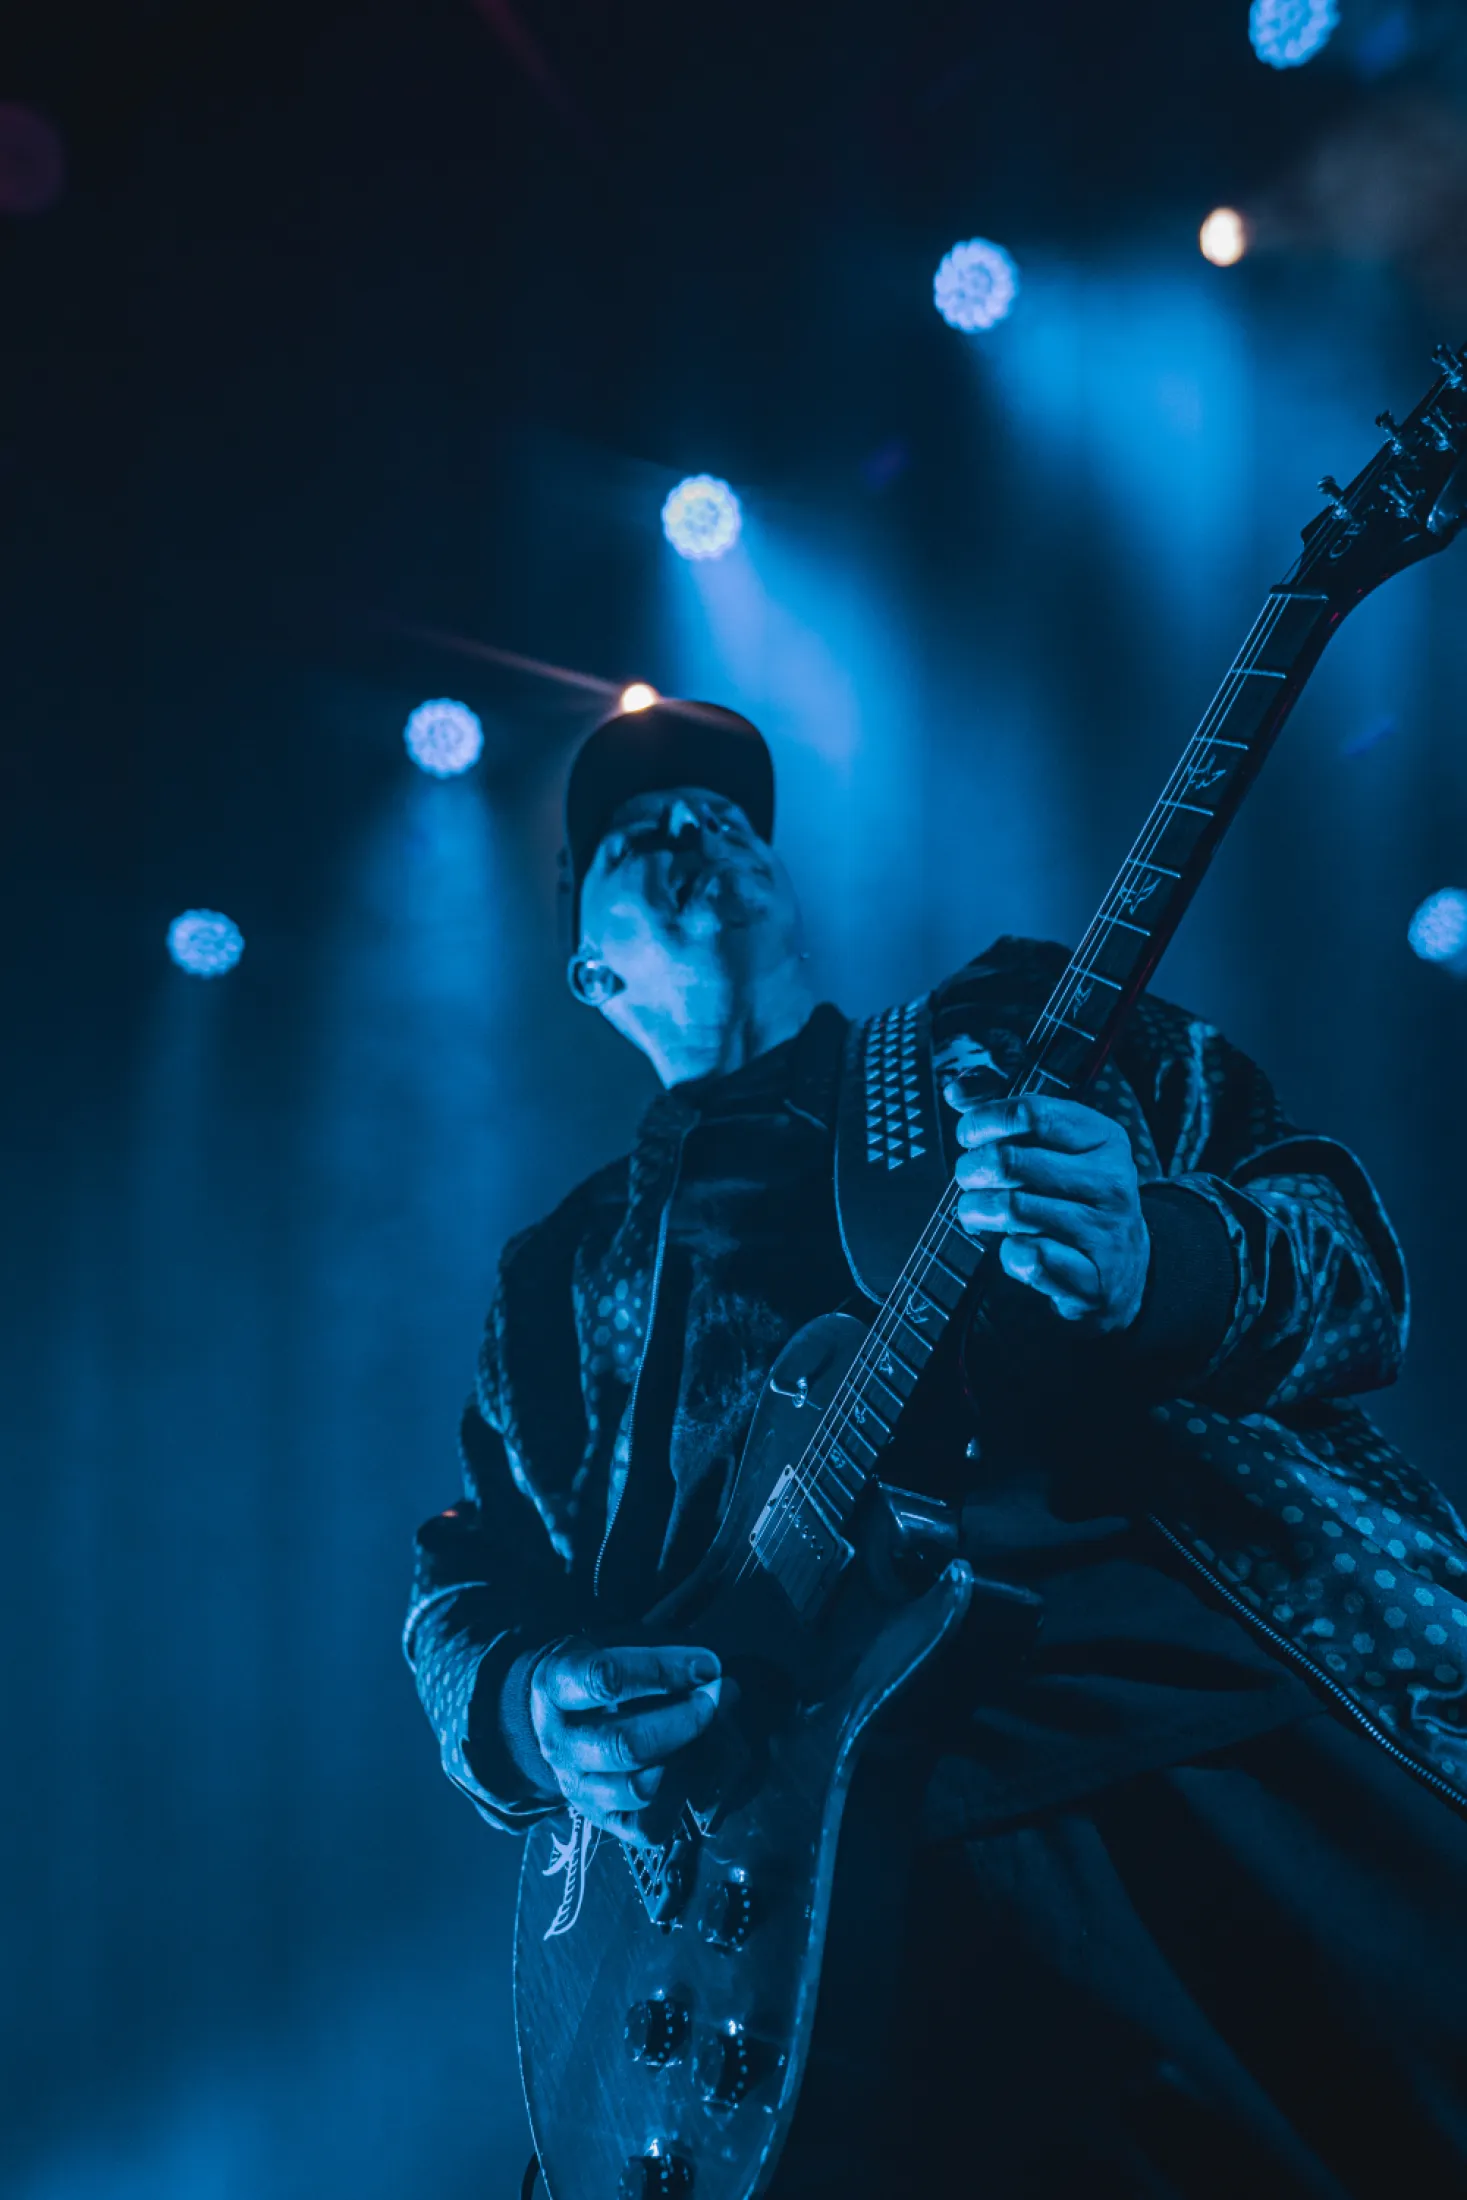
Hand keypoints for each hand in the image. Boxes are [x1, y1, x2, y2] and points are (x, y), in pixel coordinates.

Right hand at [529, 1640, 721, 1845]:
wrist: (548, 1717)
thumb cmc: (592, 1674)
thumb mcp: (612, 1648)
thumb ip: (659, 1660)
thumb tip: (716, 1678)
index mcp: (557, 1688)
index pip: (606, 1679)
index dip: (664, 1671)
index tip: (706, 1666)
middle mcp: (560, 1743)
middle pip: (625, 1743)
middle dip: (683, 1721)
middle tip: (713, 1701)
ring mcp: (577, 1786)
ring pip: (637, 1789)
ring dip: (685, 1761)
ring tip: (705, 1736)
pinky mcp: (598, 1818)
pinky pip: (646, 1827)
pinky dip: (677, 1803)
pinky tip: (687, 1771)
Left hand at [945, 1086, 1149, 1330]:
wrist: (1122, 1267)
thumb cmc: (1074, 1195)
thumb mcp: (1055, 1145)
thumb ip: (1005, 1110)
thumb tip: (957, 1089)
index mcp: (1103, 1137)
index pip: (1031, 1113)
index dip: (984, 1121)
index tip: (969, 1135)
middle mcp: (1110, 1180)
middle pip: (1009, 1162)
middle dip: (971, 1170)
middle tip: (969, 1179)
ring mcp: (1103, 1230)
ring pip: (1011, 1209)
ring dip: (977, 1211)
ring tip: (976, 1212)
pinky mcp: (1091, 1276)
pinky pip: (1028, 1258)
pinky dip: (1007, 1253)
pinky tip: (1012, 1247)